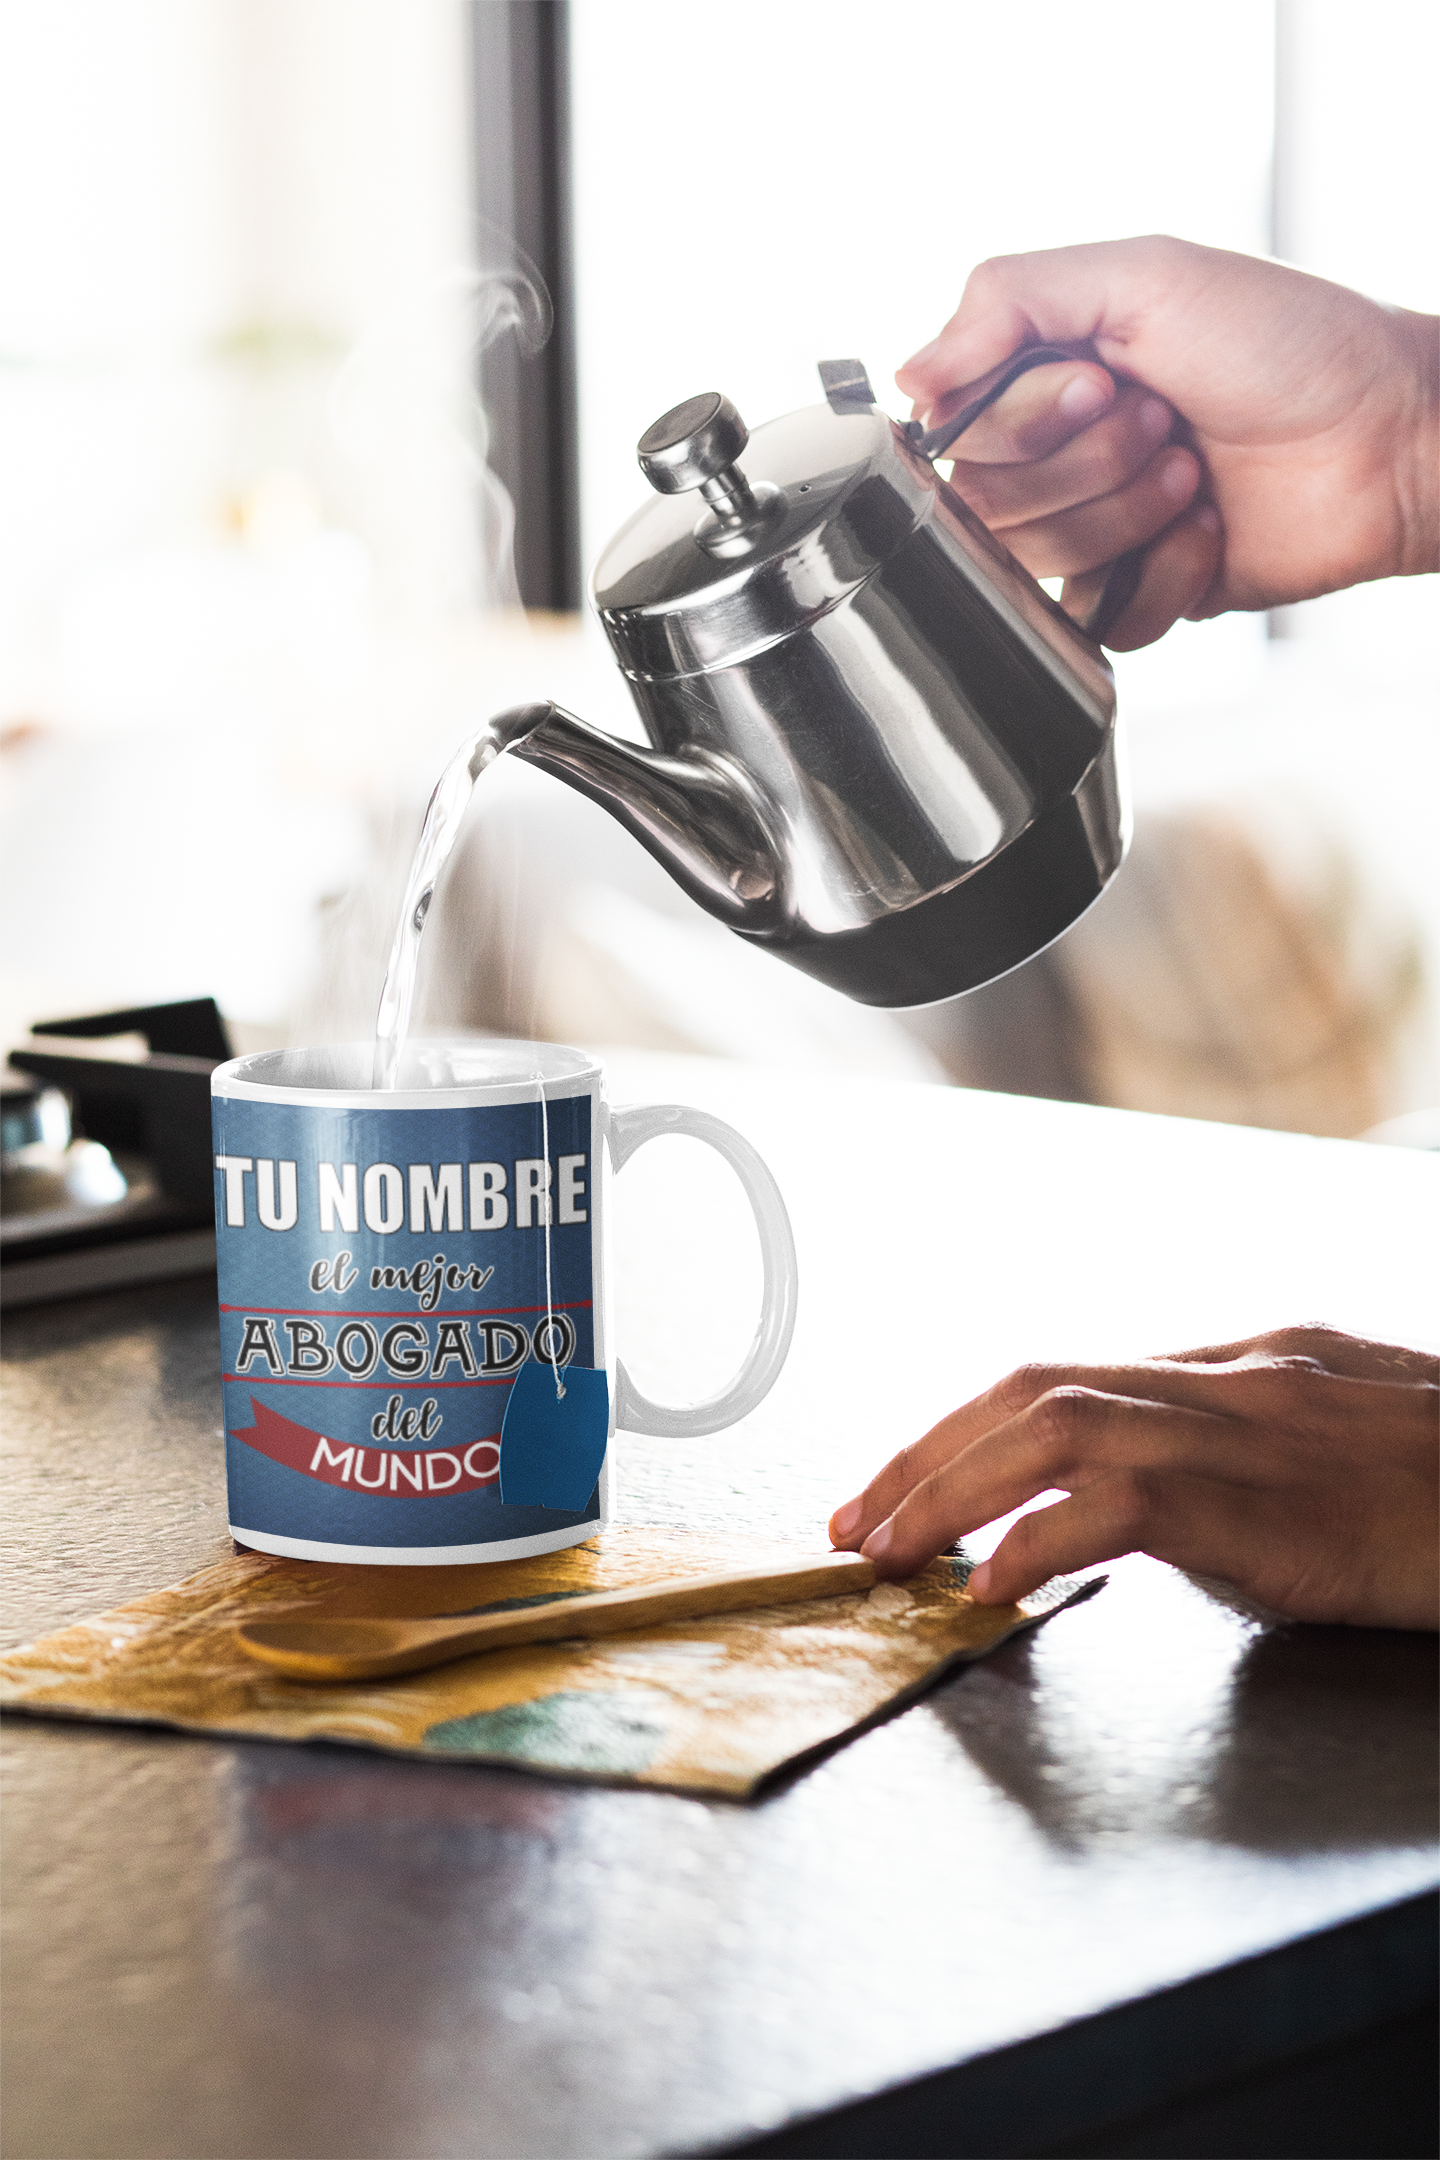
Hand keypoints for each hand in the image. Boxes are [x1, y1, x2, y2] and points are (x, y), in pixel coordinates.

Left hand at [829, 1326, 1439, 1629]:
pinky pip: (1124, 1500)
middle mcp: (1228, 1377)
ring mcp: (1249, 1426)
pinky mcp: (1271, 1496)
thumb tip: (1147, 1487)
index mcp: (1240, 1363)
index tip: (897, 1481)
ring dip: (948, 1485)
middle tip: (853, 1520)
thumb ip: (1246, 1442)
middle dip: (926, 1451)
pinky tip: (989, 1584)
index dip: (964, 1427)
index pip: (1063, 1375)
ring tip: (884, 1549)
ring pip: (1052, 1424)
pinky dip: (1039, 1534)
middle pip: (1033, 1386)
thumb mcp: (1341, 1439)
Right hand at [896, 237, 1439, 649]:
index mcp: (1043, 376)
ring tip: (1192, 470)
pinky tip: (1209, 530)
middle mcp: (1058, 455)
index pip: (957, 431)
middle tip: (1163, 420)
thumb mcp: (1142, 275)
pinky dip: (1163, 576)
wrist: (1386, 435)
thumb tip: (907, 375)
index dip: (1025, 420)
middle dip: (1088, 464)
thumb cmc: (1285, 342)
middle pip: (989, 505)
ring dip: (1128, 513)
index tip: (1103, 379)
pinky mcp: (1141, 595)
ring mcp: (1098, 530)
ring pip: (1039, 566)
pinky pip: (1099, 621)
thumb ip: (1007, 301)